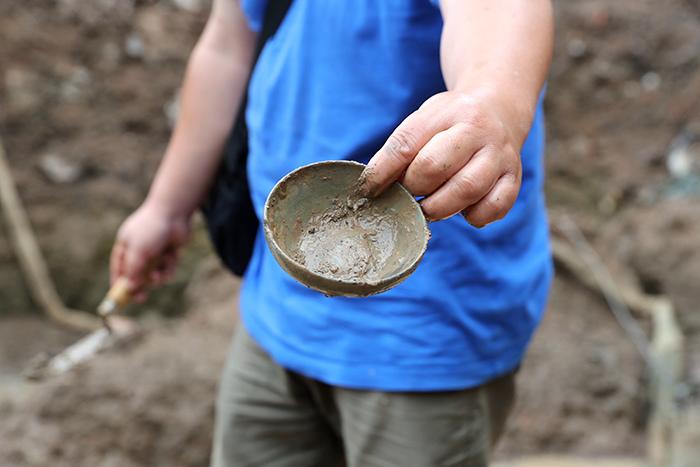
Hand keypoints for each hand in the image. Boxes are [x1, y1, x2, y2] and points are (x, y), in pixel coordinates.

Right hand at [109, 200, 190, 300]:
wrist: (175, 213)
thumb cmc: (152, 229)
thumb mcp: (139, 252)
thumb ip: (133, 271)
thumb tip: (129, 288)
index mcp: (126, 246)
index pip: (119, 268)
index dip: (118, 283)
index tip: (119, 298)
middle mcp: (139, 249)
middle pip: (136, 273)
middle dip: (139, 286)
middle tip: (141, 298)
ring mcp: (155, 251)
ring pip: (154, 272)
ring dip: (156, 277)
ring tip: (159, 275)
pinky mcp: (169, 251)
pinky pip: (167, 267)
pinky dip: (168, 268)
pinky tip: (171, 259)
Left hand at [360, 90, 525, 226]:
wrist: (499, 107)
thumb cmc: (449, 122)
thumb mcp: (423, 121)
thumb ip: (400, 150)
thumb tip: (370, 188)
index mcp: (446, 112)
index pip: (405, 144)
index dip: (381, 172)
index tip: (368, 190)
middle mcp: (477, 131)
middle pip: (433, 168)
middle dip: (413, 188)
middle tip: (408, 194)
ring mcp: (499, 155)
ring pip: (466, 190)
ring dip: (438, 208)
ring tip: (428, 208)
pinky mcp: (514, 178)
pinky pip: (494, 207)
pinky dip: (474, 216)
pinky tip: (463, 209)